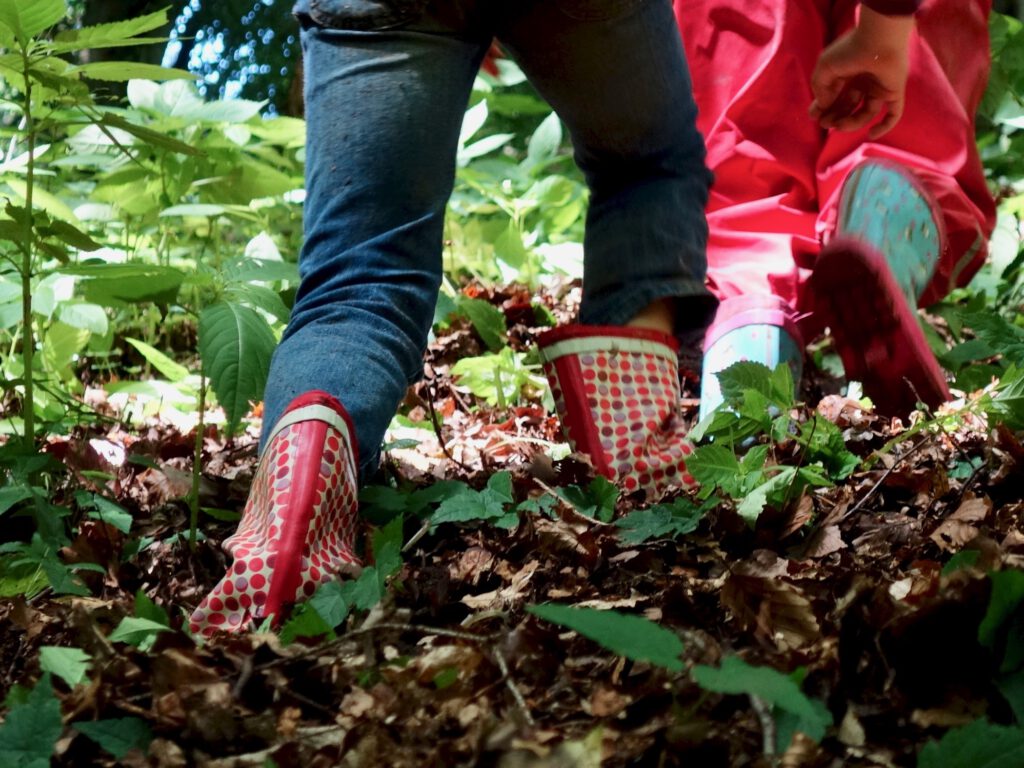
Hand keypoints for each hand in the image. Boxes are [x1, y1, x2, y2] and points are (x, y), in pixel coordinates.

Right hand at [809, 7, 912, 138]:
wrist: (877, 40)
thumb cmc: (849, 51)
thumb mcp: (824, 68)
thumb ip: (820, 87)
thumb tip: (821, 106)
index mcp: (848, 74)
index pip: (835, 96)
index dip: (824, 108)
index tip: (815, 117)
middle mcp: (864, 82)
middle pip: (849, 107)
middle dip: (835, 117)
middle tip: (826, 124)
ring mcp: (880, 88)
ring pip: (866, 113)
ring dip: (851, 123)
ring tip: (839, 125)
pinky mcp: (894, 93)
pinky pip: (893, 115)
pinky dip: (884, 127)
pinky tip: (871, 135)